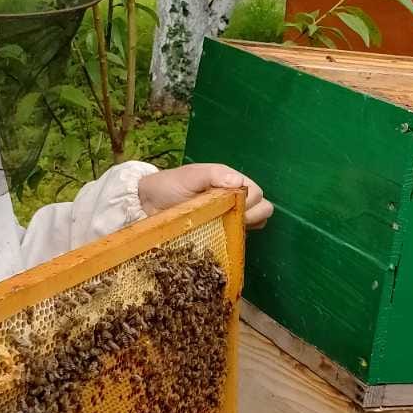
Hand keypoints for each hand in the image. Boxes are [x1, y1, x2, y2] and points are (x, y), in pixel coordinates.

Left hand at [137, 164, 272, 229]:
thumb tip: (238, 182)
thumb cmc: (170, 185)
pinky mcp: (221, 233)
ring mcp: (229, 217)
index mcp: (231, 182)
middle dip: (253, 214)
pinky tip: (224, 235)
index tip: (234, 206)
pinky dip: (238, 237)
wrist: (148, 205)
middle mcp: (235, 199)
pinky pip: (240, 237)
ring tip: (227, 226)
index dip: (250, 201)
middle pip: (263, 208)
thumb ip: (214, 175)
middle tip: (231, 217)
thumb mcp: (191, 175)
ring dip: (247, 225)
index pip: (257, 193)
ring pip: (256, 223)